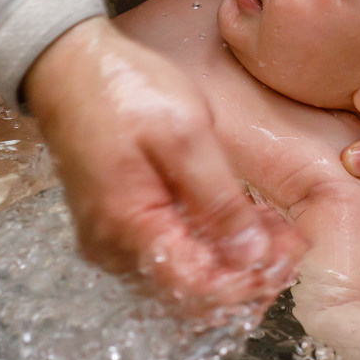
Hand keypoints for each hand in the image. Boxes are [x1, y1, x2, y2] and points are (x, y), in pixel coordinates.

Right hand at [23, 17, 304, 314]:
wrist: (69, 64)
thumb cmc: (125, 90)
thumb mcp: (185, 134)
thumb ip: (219, 200)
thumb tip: (252, 256)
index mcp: (128, 228)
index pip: (196, 292)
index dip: (247, 285)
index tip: (287, 259)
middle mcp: (115, 249)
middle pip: (190, 295)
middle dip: (247, 277)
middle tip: (291, 246)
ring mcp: (112, 241)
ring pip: (182, 279)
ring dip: (232, 265)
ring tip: (276, 233)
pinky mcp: (117, 227)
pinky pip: (168, 256)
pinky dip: (208, 248)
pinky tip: (242, 224)